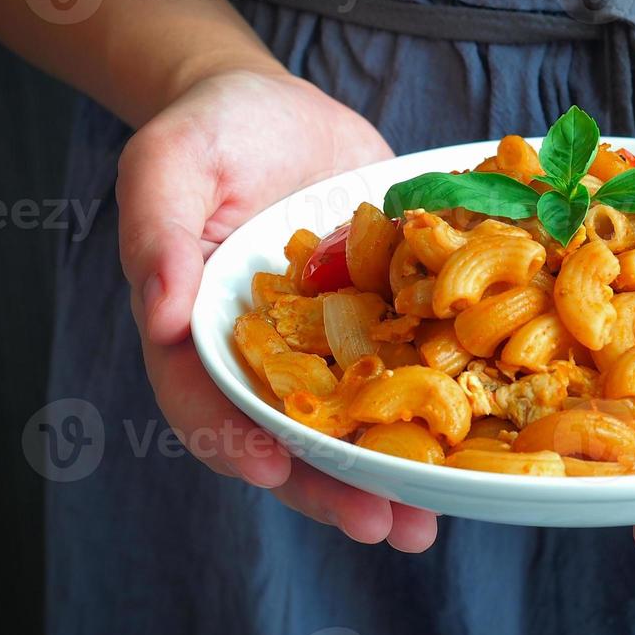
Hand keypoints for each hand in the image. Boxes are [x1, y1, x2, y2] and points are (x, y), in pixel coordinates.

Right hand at [118, 69, 437, 551]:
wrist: (282, 108)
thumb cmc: (211, 131)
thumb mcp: (168, 162)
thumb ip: (156, 233)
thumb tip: (160, 316)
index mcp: (203, 332)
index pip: (208, 401)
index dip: (234, 441)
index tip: (271, 471)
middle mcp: (269, 354)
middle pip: (292, 435)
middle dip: (331, 486)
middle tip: (379, 526)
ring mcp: (331, 342)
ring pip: (357, 422)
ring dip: (390, 474)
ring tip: (428, 523)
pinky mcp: (386, 319)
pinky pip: (410, 370)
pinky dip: (440, 409)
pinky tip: (477, 444)